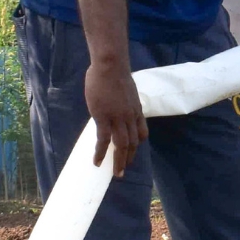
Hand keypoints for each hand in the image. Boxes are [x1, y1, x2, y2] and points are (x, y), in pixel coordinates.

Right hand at [84, 59, 146, 177]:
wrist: (110, 66)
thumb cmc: (114, 73)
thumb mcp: (125, 90)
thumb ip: (123, 101)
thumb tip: (114, 104)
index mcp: (136, 110)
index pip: (141, 132)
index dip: (138, 144)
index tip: (133, 151)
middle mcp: (130, 117)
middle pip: (133, 143)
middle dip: (129, 158)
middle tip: (123, 170)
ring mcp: (118, 118)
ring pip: (121, 145)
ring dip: (119, 161)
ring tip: (116, 173)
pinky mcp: (104, 118)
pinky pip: (104, 140)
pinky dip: (101, 152)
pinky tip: (97, 162)